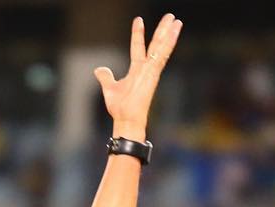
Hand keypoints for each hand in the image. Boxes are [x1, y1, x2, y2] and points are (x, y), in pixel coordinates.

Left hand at [94, 14, 182, 135]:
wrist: (125, 120)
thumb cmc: (120, 109)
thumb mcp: (110, 88)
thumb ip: (106, 77)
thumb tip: (99, 69)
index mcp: (136, 70)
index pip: (137, 47)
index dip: (137, 34)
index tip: (138, 20)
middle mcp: (146, 69)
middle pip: (155, 45)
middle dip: (161, 30)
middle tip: (170, 17)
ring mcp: (151, 71)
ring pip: (161, 48)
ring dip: (168, 33)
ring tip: (175, 20)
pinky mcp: (154, 74)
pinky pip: (163, 55)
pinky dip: (169, 43)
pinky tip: (175, 32)